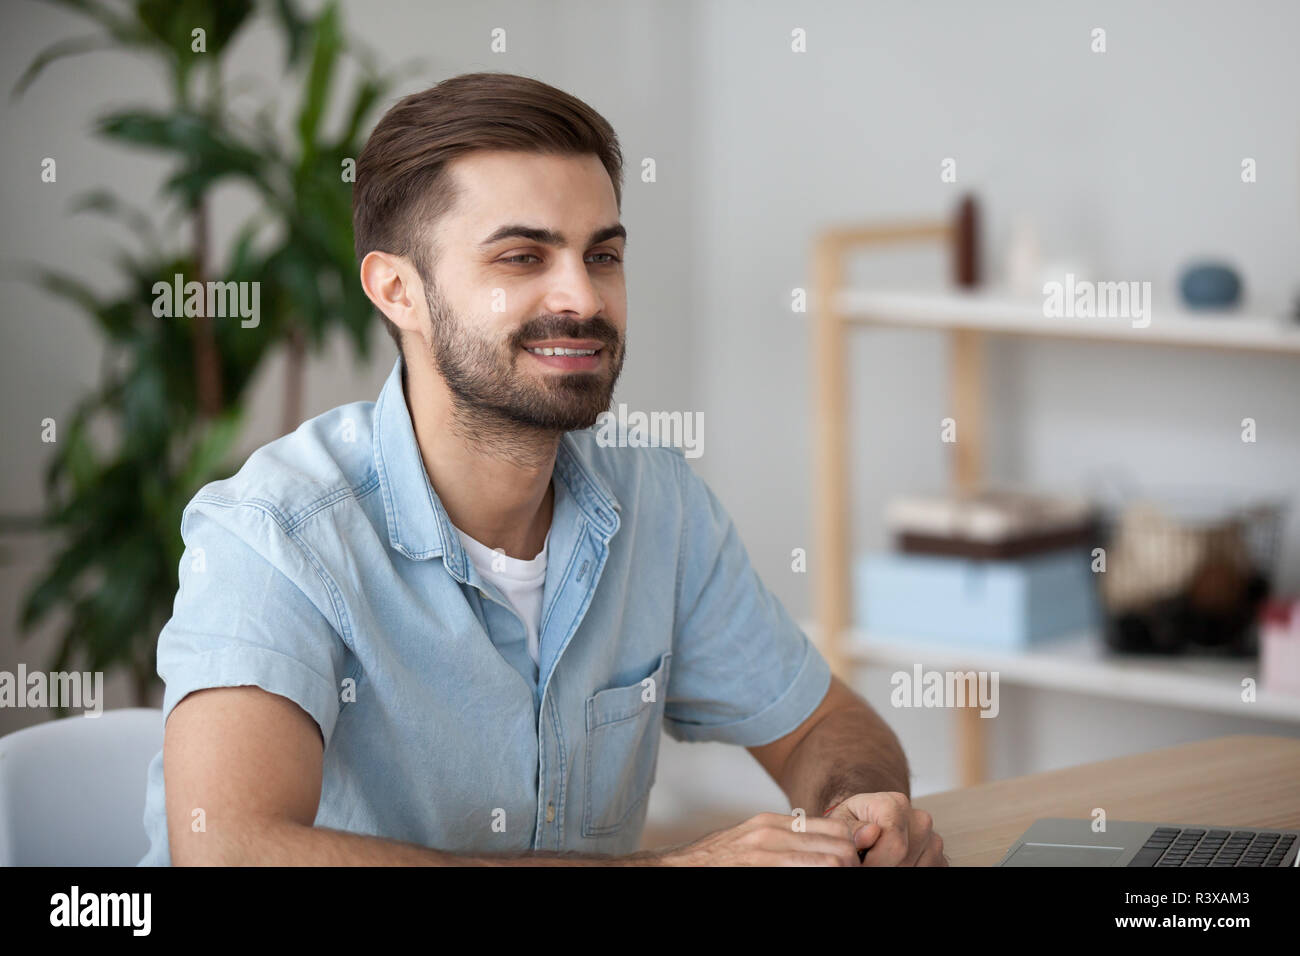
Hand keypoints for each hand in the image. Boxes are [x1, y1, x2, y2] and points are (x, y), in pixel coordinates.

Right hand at [654, 811, 862, 865]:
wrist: (680, 867)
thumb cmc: (718, 858)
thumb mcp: (754, 838)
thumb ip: (785, 837)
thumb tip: (820, 844)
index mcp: (775, 821)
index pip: (835, 827)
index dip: (850, 848)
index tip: (851, 864)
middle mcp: (773, 832)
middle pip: (839, 846)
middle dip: (851, 864)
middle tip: (850, 873)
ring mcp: (766, 852)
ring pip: (829, 861)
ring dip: (838, 871)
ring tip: (838, 876)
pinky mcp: (760, 867)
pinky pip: (803, 871)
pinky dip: (817, 876)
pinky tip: (813, 878)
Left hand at [825, 792, 947, 865]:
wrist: (868, 821)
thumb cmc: (854, 821)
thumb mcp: (843, 820)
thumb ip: (852, 829)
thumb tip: (870, 835)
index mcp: (896, 804)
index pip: (895, 844)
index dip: (874, 863)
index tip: (858, 865)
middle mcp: (920, 819)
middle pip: (905, 859)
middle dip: (882, 866)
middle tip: (864, 864)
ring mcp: (932, 838)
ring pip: (917, 868)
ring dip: (895, 869)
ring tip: (876, 861)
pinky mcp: (939, 856)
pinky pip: (929, 871)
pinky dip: (908, 871)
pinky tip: (892, 864)